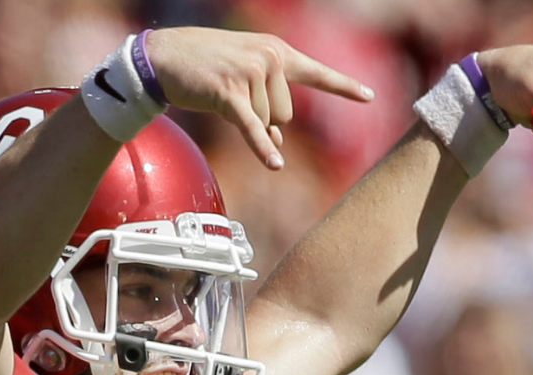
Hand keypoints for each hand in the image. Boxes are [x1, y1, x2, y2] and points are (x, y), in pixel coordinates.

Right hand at [145, 28, 374, 169]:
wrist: (163, 57)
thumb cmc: (205, 67)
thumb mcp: (243, 82)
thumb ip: (267, 108)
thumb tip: (278, 145)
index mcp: (277, 51)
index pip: (317, 72)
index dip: (344, 87)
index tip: (369, 97)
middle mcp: (269, 58)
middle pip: (285, 116)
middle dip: (262, 118)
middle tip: (233, 96)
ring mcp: (251, 74)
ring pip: (267, 124)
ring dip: (246, 122)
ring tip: (220, 95)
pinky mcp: (230, 94)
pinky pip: (252, 128)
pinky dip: (260, 147)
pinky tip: (274, 165)